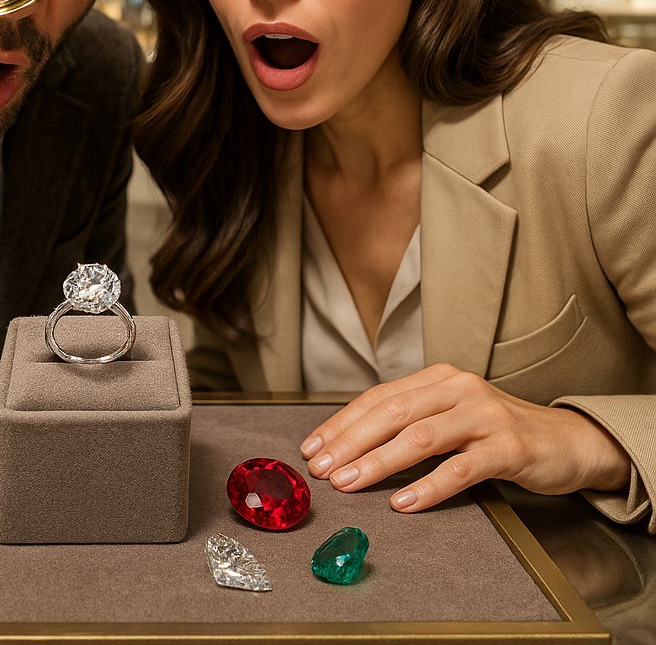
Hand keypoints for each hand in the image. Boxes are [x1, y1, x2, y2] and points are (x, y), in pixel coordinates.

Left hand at [299, 363, 631, 511]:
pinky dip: (428, 486)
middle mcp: (458, 389)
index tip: (312, 448)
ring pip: (420, 437)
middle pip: (392, 413)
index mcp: (438, 378)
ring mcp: (485, 415)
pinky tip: (403, 502)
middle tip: (322, 468)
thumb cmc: (499, 432)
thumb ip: (412, 421)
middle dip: (350, 442)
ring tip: (349, 483)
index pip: (378, 398)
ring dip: (379, 462)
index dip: (342, 423)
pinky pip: (461, 468)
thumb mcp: (452, 416)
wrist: (568, 441)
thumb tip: (352, 446)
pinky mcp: (509, 447)